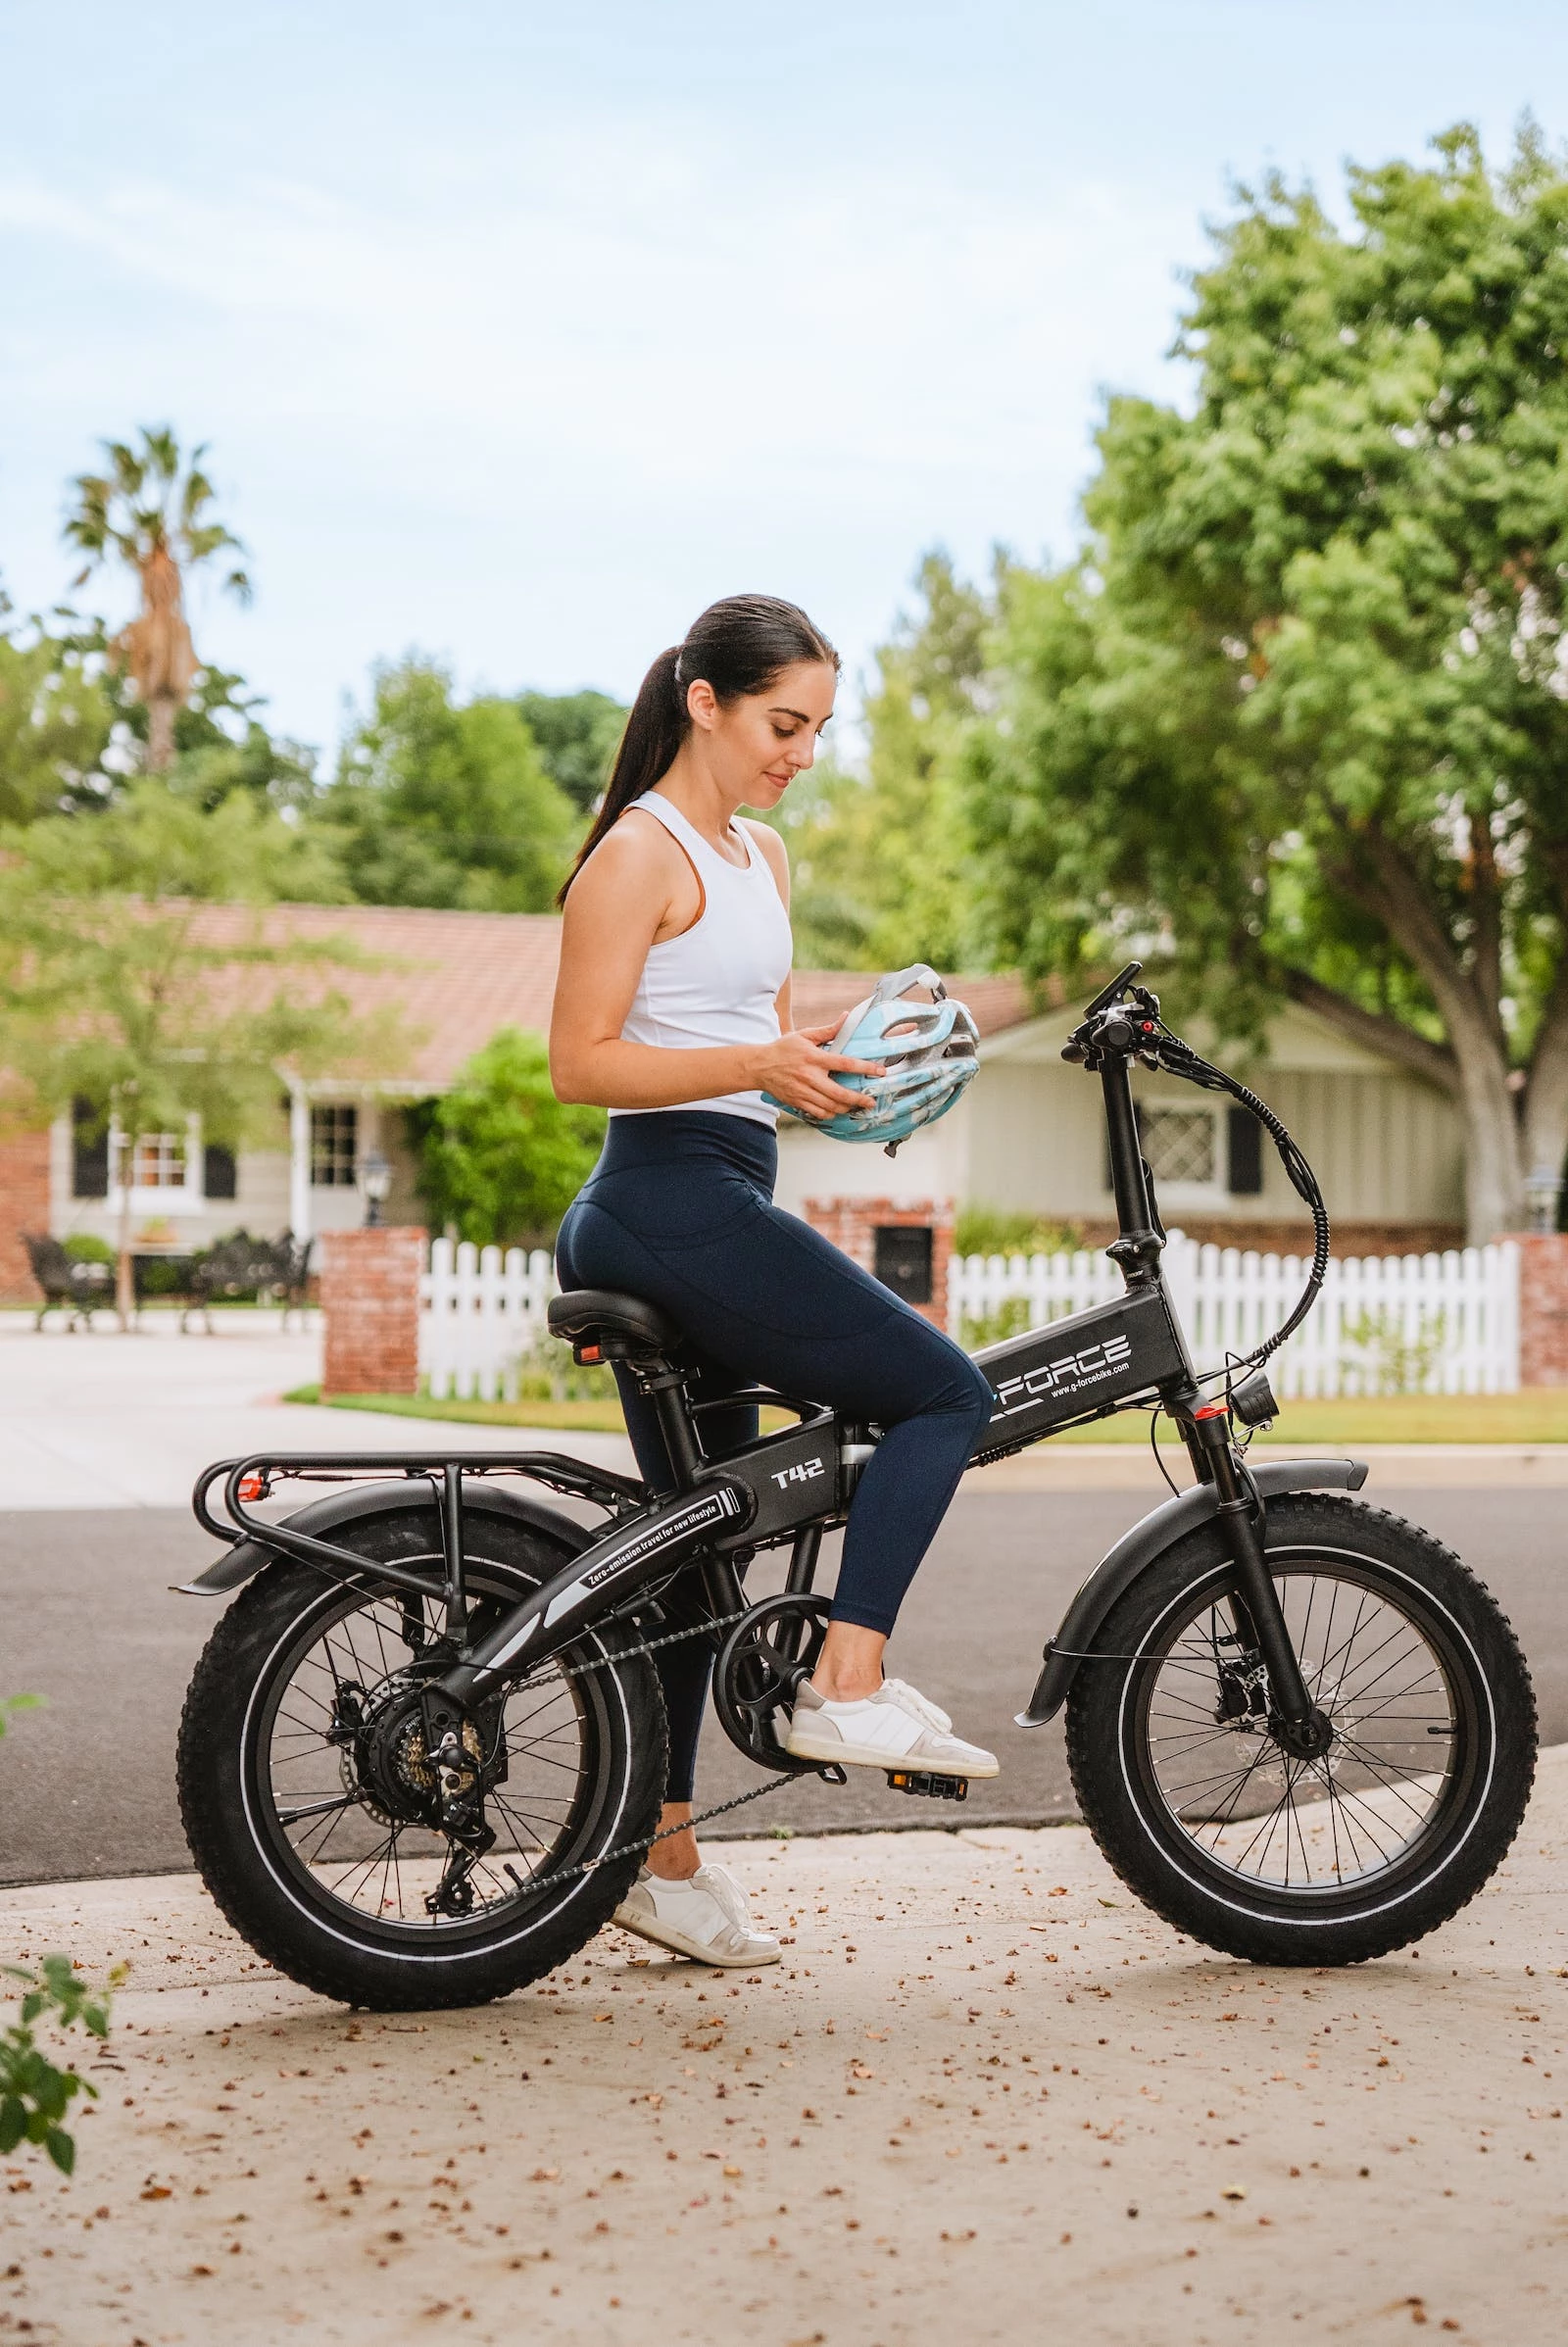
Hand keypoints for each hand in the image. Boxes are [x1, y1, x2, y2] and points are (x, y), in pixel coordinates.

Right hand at [756, 1022, 878, 1118]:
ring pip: (831, 1107)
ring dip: (846, 1108)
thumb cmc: (782, 1048)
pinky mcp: (797, 1102)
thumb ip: (828, 1030)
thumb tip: (847, 1017)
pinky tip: (836, 1109)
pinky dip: (830, 1113)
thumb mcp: (804, 1035)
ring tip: (855, 1105)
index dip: (865, 1068)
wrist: (758, 1066)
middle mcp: (810, 1077)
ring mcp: (803, 1092)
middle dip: (859, 1099)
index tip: (880, 1072)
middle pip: (840, 1094)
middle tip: (871, 1101)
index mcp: (815, 1058)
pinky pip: (819, 1113)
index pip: (845, 1064)